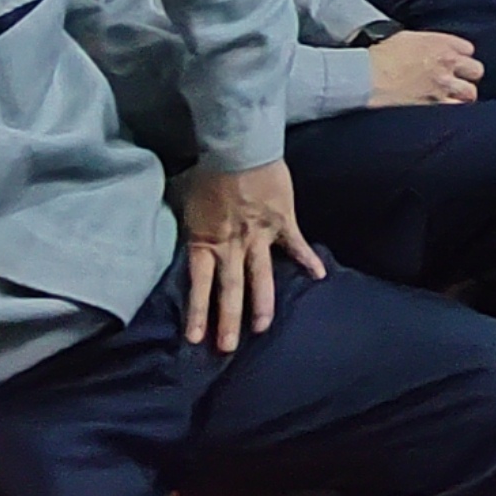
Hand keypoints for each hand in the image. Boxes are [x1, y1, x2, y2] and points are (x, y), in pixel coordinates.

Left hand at [173, 161, 323, 351]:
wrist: (238, 147)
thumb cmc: (209, 171)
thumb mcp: (187, 200)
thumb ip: (189, 222)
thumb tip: (177, 229)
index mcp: (207, 241)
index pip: (199, 285)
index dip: (197, 312)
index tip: (195, 338)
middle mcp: (232, 245)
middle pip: (230, 289)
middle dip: (229, 320)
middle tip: (227, 348)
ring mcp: (259, 236)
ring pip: (261, 276)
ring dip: (261, 304)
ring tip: (262, 328)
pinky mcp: (282, 222)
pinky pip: (295, 245)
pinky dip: (307, 259)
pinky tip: (319, 276)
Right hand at [365, 30, 482, 107]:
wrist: (367, 76)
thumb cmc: (380, 56)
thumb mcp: (406, 39)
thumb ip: (427, 44)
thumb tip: (430, 49)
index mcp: (440, 44)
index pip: (468, 50)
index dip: (462, 58)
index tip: (455, 64)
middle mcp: (447, 64)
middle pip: (476, 71)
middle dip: (468, 77)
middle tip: (457, 83)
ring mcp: (443, 86)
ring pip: (470, 93)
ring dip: (463, 96)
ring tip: (453, 99)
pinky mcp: (436, 105)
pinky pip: (456, 110)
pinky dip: (453, 112)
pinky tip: (446, 113)